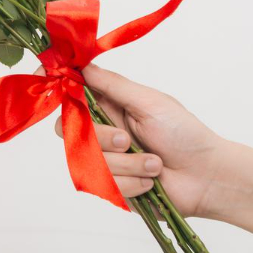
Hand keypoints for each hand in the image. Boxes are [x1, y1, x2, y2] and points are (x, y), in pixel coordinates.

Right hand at [44, 61, 229, 217]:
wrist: (209, 177)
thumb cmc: (185, 133)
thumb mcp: (149, 102)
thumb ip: (112, 85)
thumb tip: (82, 64)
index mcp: (110, 105)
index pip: (70, 93)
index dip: (54, 85)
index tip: (43, 77)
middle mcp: (102, 132)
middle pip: (68, 130)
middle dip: (99, 138)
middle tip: (128, 140)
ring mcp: (106, 161)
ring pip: (89, 161)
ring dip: (127, 164)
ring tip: (155, 164)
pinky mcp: (113, 188)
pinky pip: (105, 186)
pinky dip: (133, 183)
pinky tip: (152, 182)